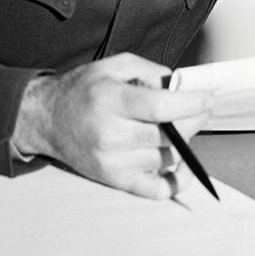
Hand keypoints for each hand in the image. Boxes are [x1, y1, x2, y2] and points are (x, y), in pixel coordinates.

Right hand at [12, 53, 212, 199]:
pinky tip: (182, 166)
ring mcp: (113, 162)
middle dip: (194, 120)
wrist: (47, 120)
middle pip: (169, 135)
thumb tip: (179, 85)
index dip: (192, 103)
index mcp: (110, 101)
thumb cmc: (80, 91)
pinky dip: (177, 181)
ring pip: (167, 157)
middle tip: (201, 110)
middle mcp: (110, 134)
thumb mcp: (111, 66)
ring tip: (180, 127)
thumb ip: (148, 70)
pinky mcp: (115, 180)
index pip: (161, 107)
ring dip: (184, 142)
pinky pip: (157, 189)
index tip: (208, 98)